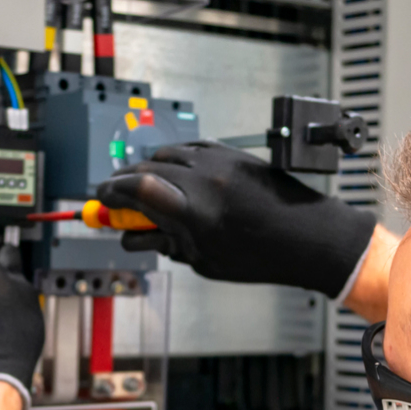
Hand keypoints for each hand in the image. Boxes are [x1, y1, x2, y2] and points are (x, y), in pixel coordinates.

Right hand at [96, 140, 377, 297]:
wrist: (309, 236)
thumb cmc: (263, 257)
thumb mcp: (206, 262)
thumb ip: (166, 244)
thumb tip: (135, 235)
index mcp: (195, 214)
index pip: (136, 190)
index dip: (110, 194)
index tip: (101, 201)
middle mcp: (205, 181)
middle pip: (145, 169)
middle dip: (123, 184)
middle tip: (114, 199)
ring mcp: (219, 162)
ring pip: (165, 155)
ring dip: (147, 169)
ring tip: (144, 189)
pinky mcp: (232, 154)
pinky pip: (190, 148)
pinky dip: (174, 159)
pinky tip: (173, 174)